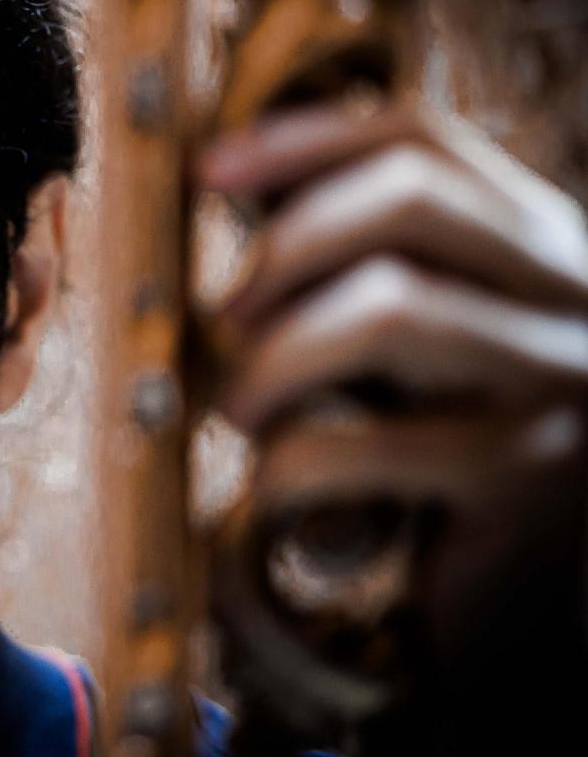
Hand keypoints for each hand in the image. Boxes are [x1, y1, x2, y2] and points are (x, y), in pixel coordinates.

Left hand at [199, 96, 587, 653]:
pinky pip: (361, 442)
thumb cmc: (452, 468)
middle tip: (221, 316)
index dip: (302, 140)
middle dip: (285, 246)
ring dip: (275, 356)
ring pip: (392, 307)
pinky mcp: (528, 480)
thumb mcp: (425, 349)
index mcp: (545, 246)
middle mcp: (579, 297)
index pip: (425, 139)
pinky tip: (272, 495)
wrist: (544, 617)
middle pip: (413, 199)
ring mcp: (566, 384)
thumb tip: (223, 186)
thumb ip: (363, 271)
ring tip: (236, 409)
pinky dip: (284, 463)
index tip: (205, 170)